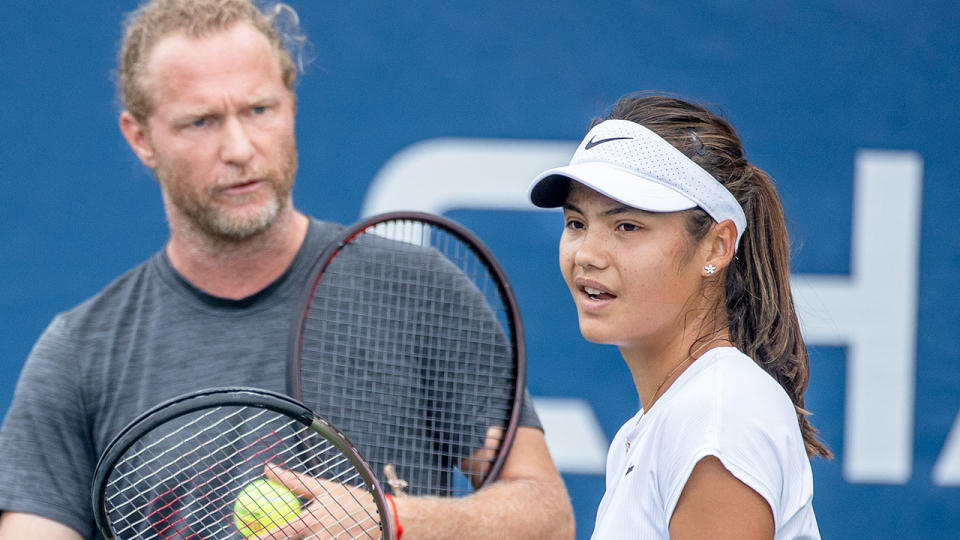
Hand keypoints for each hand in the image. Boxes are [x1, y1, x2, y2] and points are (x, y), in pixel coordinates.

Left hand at [244, 463, 385, 538]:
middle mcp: (317, 539)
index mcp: (312, 521)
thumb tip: (268, 469)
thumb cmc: (353, 502)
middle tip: (256, 536)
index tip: (244, 536)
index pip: (279, 531)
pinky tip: (307, 538)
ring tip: (289, 533)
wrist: (385, 522)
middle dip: (272, 539)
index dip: (260, 536)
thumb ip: (295, 482)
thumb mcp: (325, 489)